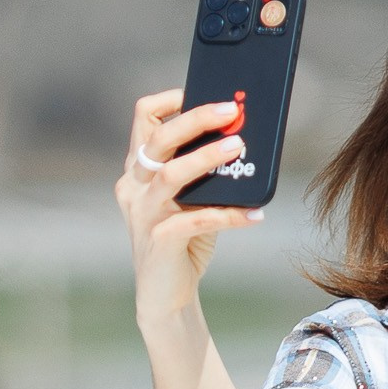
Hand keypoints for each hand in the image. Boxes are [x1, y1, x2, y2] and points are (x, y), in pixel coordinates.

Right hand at [115, 87, 263, 332]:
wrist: (167, 295)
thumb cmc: (184, 241)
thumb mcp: (193, 199)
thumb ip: (206, 173)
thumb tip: (242, 139)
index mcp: (138, 169)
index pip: (143, 118)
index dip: (171, 100)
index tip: (203, 93)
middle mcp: (133, 186)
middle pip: (158, 139)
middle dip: (194, 119)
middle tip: (230, 109)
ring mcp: (143, 213)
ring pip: (171, 174)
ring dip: (206, 157)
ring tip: (238, 147)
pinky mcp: (158, 240)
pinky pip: (196, 220)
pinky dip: (228, 215)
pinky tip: (255, 214)